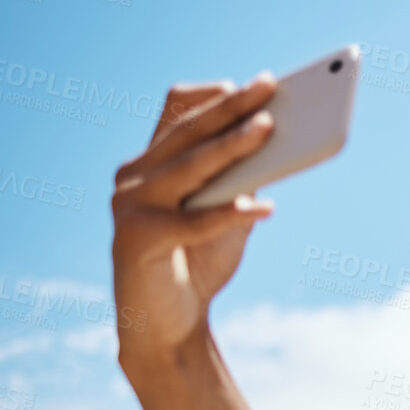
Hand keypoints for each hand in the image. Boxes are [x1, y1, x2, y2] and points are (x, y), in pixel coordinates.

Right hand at [111, 76, 275, 365]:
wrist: (167, 326)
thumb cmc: (197, 263)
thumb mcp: (225, 215)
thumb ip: (241, 181)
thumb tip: (280, 143)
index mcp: (152, 164)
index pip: (176, 111)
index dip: (215, 94)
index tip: (259, 83)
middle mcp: (134, 177)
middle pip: (187, 131)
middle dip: (232, 106)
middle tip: (270, 86)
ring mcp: (129, 205)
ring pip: (189, 166)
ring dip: (231, 146)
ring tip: (268, 129)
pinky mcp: (135, 238)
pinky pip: (193, 221)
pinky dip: (230, 213)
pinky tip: (265, 209)